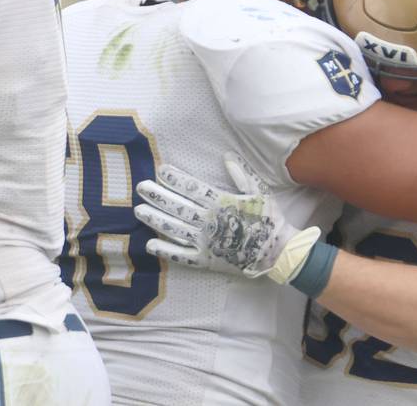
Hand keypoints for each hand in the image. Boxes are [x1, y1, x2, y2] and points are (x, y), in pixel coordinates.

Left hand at [134, 152, 320, 282]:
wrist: (277, 252)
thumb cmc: (269, 220)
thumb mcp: (259, 192)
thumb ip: (241, 174)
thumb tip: (226, 155)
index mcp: (221, 203)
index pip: (193, 188)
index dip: (176, 178)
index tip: (161, 170)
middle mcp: (209, 222)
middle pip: (178, 207)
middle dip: (158, 196)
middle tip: (141, 187)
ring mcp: (206, 242)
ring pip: (175, 229)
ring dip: (156, 219)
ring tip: (139, 211)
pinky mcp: (206, 260)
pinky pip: (182, 256)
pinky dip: (166, 250)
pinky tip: (150, 244)